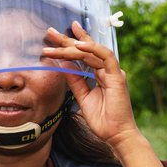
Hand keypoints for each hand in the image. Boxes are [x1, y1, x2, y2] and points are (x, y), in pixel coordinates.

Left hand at [42, 21, 138, 151]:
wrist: (115, 134)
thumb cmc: (102, 118)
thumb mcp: (82, 96)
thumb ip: (75, 80)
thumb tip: (63, 65)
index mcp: (100, 73)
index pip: (83, 54)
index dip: (71, 43)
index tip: (54, 36)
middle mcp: (107, 69)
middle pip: (85, 50)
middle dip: (67, 39)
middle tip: (49, 31)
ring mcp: (113, 72)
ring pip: (91, 52)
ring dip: (72, 45)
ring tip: (55, 40)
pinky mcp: (117, 76)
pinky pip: (105, 57)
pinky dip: (92, 50)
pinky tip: (78, 46)